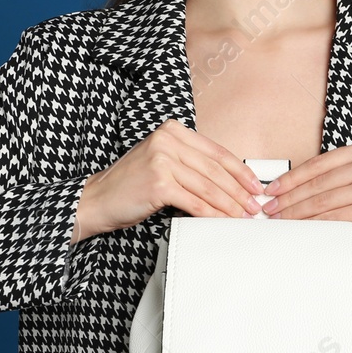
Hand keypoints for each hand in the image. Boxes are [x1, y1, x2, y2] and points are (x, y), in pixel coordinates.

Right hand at [74, 119, 264, 241]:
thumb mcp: (163, 163)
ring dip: (229, 205)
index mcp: (172, 131)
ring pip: (208, 186)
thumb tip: (230, 181)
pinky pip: (194, 201)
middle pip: (215, 170)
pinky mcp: (159, 183)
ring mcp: (162, 160)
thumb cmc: (131, 185)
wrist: (97, 200)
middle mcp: (167, 140)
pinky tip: (221, 221)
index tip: (254, 186)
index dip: (240, 171)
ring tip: (242, 216)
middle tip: (254, 206)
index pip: (216, 152)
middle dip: (239, 191)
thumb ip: (191, 164)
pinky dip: (211, 214)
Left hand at [261, 138, 351, 261]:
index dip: (291, 177)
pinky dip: (311, 224)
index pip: (318, 164)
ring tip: (278, 220)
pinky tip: (299, 229)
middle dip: (287, 197)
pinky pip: (332, 217)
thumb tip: (303, 187)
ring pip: (320, 200)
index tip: (273, 189)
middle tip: (267, 208)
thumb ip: (345, 175)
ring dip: (294, 212)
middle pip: (316, 182)